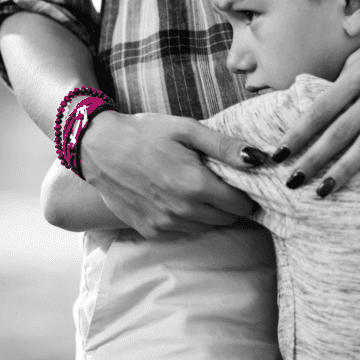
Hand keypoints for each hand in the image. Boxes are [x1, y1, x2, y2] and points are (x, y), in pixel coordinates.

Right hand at [77, 111, 266, 238]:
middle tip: (220, 181)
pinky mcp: (150, 230)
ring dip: (210, 212)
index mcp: (196, 185)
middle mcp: (183, 211)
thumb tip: (260, 159)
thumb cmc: (145, 133)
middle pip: (227, 219)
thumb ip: (225, 146)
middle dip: (230, 202)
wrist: (98, 148)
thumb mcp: (187, 130)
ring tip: (196, 187)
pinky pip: (183, 230)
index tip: (241, 181)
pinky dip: (187, 218)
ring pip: (207, 227)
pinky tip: (176, 196)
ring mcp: (165, 224)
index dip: (246, 193)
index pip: (241, 205)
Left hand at [273, 0, 359, 199]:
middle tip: (292, 182)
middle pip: (339, 131)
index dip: (298, 133)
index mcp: (358, 73)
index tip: (279, 153)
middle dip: (313, 159)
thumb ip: (347, 79)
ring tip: (323, 191)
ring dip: (344, 170)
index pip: (320, 110)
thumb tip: (326, 106)